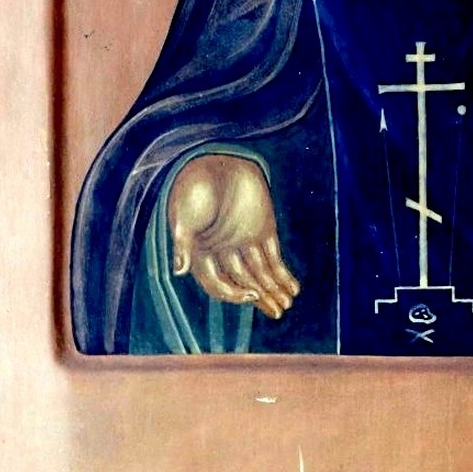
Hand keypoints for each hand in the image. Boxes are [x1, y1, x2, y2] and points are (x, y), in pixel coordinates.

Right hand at [168, 154, 299, 319]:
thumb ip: (183, 243)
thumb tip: (179, 270)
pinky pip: (274, 257)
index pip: (218, 284)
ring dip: (274, 290)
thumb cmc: (194, 189)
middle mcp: (224, 254)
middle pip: (243, 283)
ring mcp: (244, 242)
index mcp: (202, 255)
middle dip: (260, 298)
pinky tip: (293, 288)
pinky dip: (283, 273)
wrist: (217, 160)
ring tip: (287, 305)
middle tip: (279, 311)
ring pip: (261, 274)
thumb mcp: (185, 215)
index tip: (252, 293)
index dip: (234, 293)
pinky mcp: (263, 229)